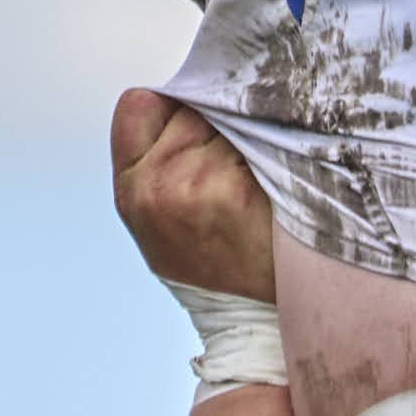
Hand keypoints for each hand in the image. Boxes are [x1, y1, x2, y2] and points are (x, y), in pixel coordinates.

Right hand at [110, 89, 275, 298]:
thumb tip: (202, 94)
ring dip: (255, 133)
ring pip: (232, 118)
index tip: (198, 126)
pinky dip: (278, 146)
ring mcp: (192, 184)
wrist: (255, 320)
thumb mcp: (163, 218)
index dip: (172, 107)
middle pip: (193, 107)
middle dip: (221, 124)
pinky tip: (283, 179)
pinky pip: (261, 136)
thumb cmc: (218, 262)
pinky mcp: (233, 190)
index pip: (139, 104)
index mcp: (131, 188)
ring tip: (264, 178)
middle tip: (242, 164)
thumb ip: (163, 160)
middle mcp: (155, 183)